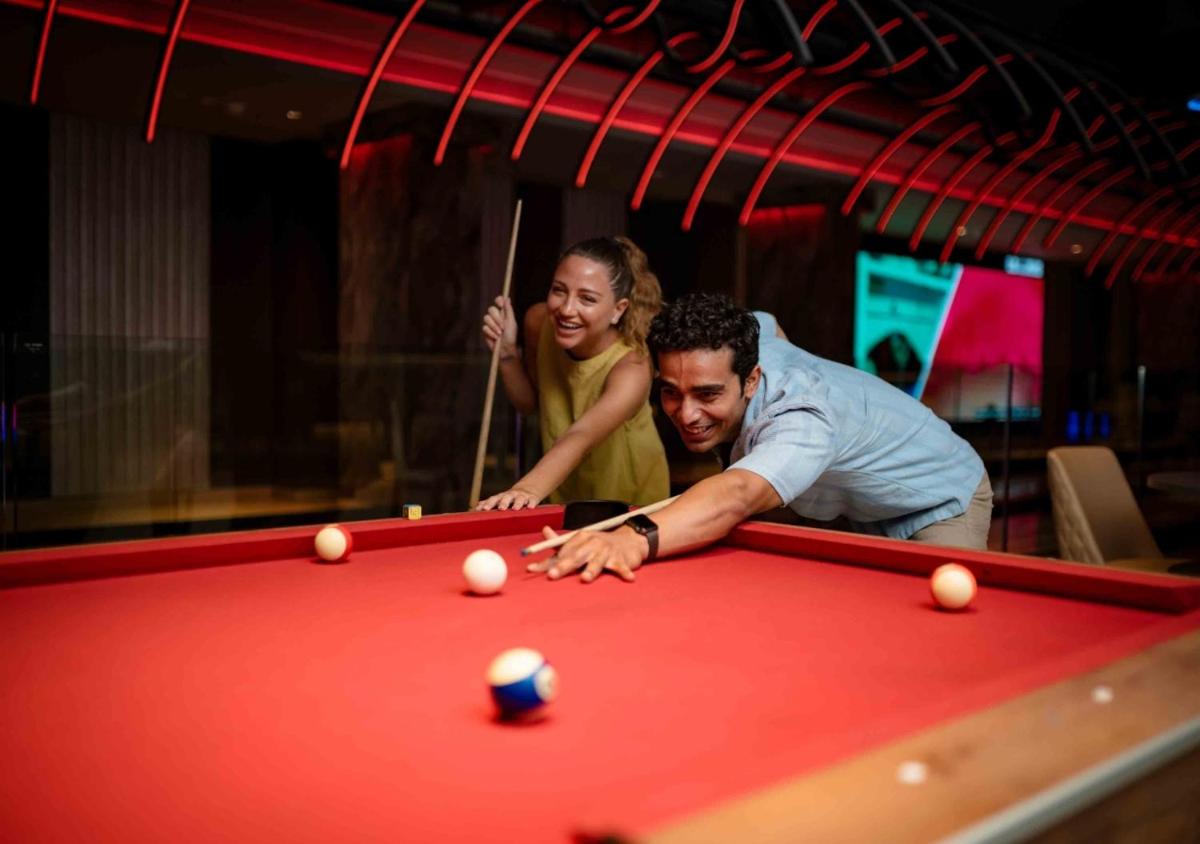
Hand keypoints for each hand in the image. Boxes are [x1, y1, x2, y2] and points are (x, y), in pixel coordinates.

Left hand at [476, 486, 542, 510]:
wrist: (529, 489)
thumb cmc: (510, 498)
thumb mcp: (500, 499)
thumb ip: (489, 503)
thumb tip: (476, 507)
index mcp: (502, 497)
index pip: (494, 499)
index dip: (489, 504)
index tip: (483, 509)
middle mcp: (511, 495)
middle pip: (506, 497)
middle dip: (504, 502)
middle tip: (501, 508)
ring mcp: (522, 496)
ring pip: (519, 498)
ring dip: (517, 503)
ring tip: (515, 508)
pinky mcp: (532, 498)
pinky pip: (532, 500)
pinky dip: (531, 503)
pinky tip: (530, 507)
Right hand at [481, 296, 518, 359]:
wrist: (505, 349)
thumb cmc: (511, 336)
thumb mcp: (511, 322)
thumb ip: (508, 310)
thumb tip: (507, 298)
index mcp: (504, 313)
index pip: (499, 301)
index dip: (498, 300)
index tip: (500, 304)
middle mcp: (496, 316)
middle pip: (491, 309)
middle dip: (497, 319)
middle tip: (503, 327)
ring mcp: (490, 323)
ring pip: (486, 318)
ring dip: (494, 327)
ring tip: (500, 334)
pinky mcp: (486, 330)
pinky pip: (484, 327)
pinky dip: (491, 333)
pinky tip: (496, 338)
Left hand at [526, 526, 646, 582]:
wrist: (629, 541)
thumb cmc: (599, 545)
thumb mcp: (580, 541)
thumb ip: (560, 541)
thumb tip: (544, 530)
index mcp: (581, 538)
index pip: (561, 551)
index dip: (547, 562)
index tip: (531, 569)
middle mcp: (593, 543)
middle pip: (576, 556)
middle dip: (564, 565)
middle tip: (553, 575)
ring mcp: (607, 551)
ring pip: (597, 562)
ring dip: (592, 569)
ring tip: (585, 579)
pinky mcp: (622, 559)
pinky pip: (622, 566)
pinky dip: (624, 572)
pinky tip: (628, 578)